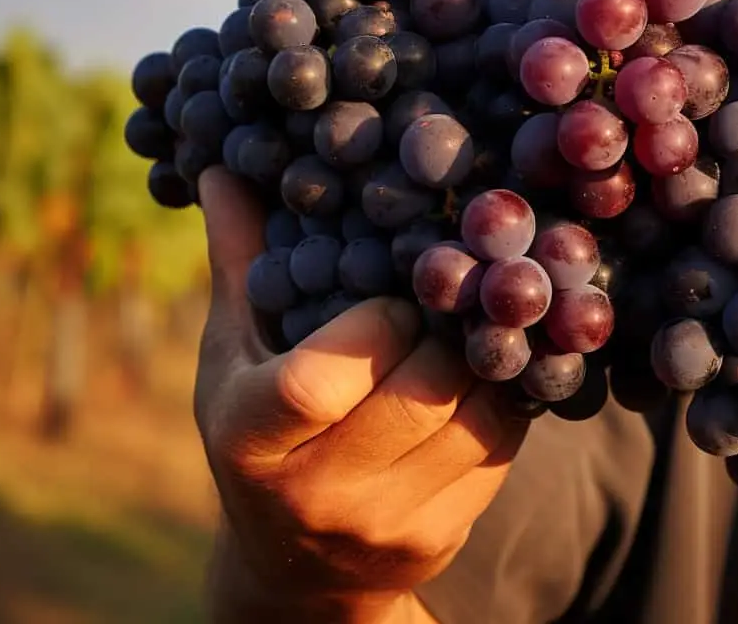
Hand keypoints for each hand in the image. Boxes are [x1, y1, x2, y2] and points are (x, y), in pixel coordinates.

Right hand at [192, 167, 526, 622]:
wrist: (299, 571)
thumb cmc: (260, 434)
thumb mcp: (235, 353)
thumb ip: (241, 264)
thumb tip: (223, 166)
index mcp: (248, 437)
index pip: (320, 381)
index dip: (376, 325)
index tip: (397, 291)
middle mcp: (315, 493)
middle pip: (420, 391)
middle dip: (451, 329)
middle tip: (467, 287)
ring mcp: (383, 524)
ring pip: (476, 416)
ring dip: (496, 356)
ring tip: (493, 316)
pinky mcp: (439, 539)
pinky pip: (504, 448)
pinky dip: (513, 397)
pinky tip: (503, 365)